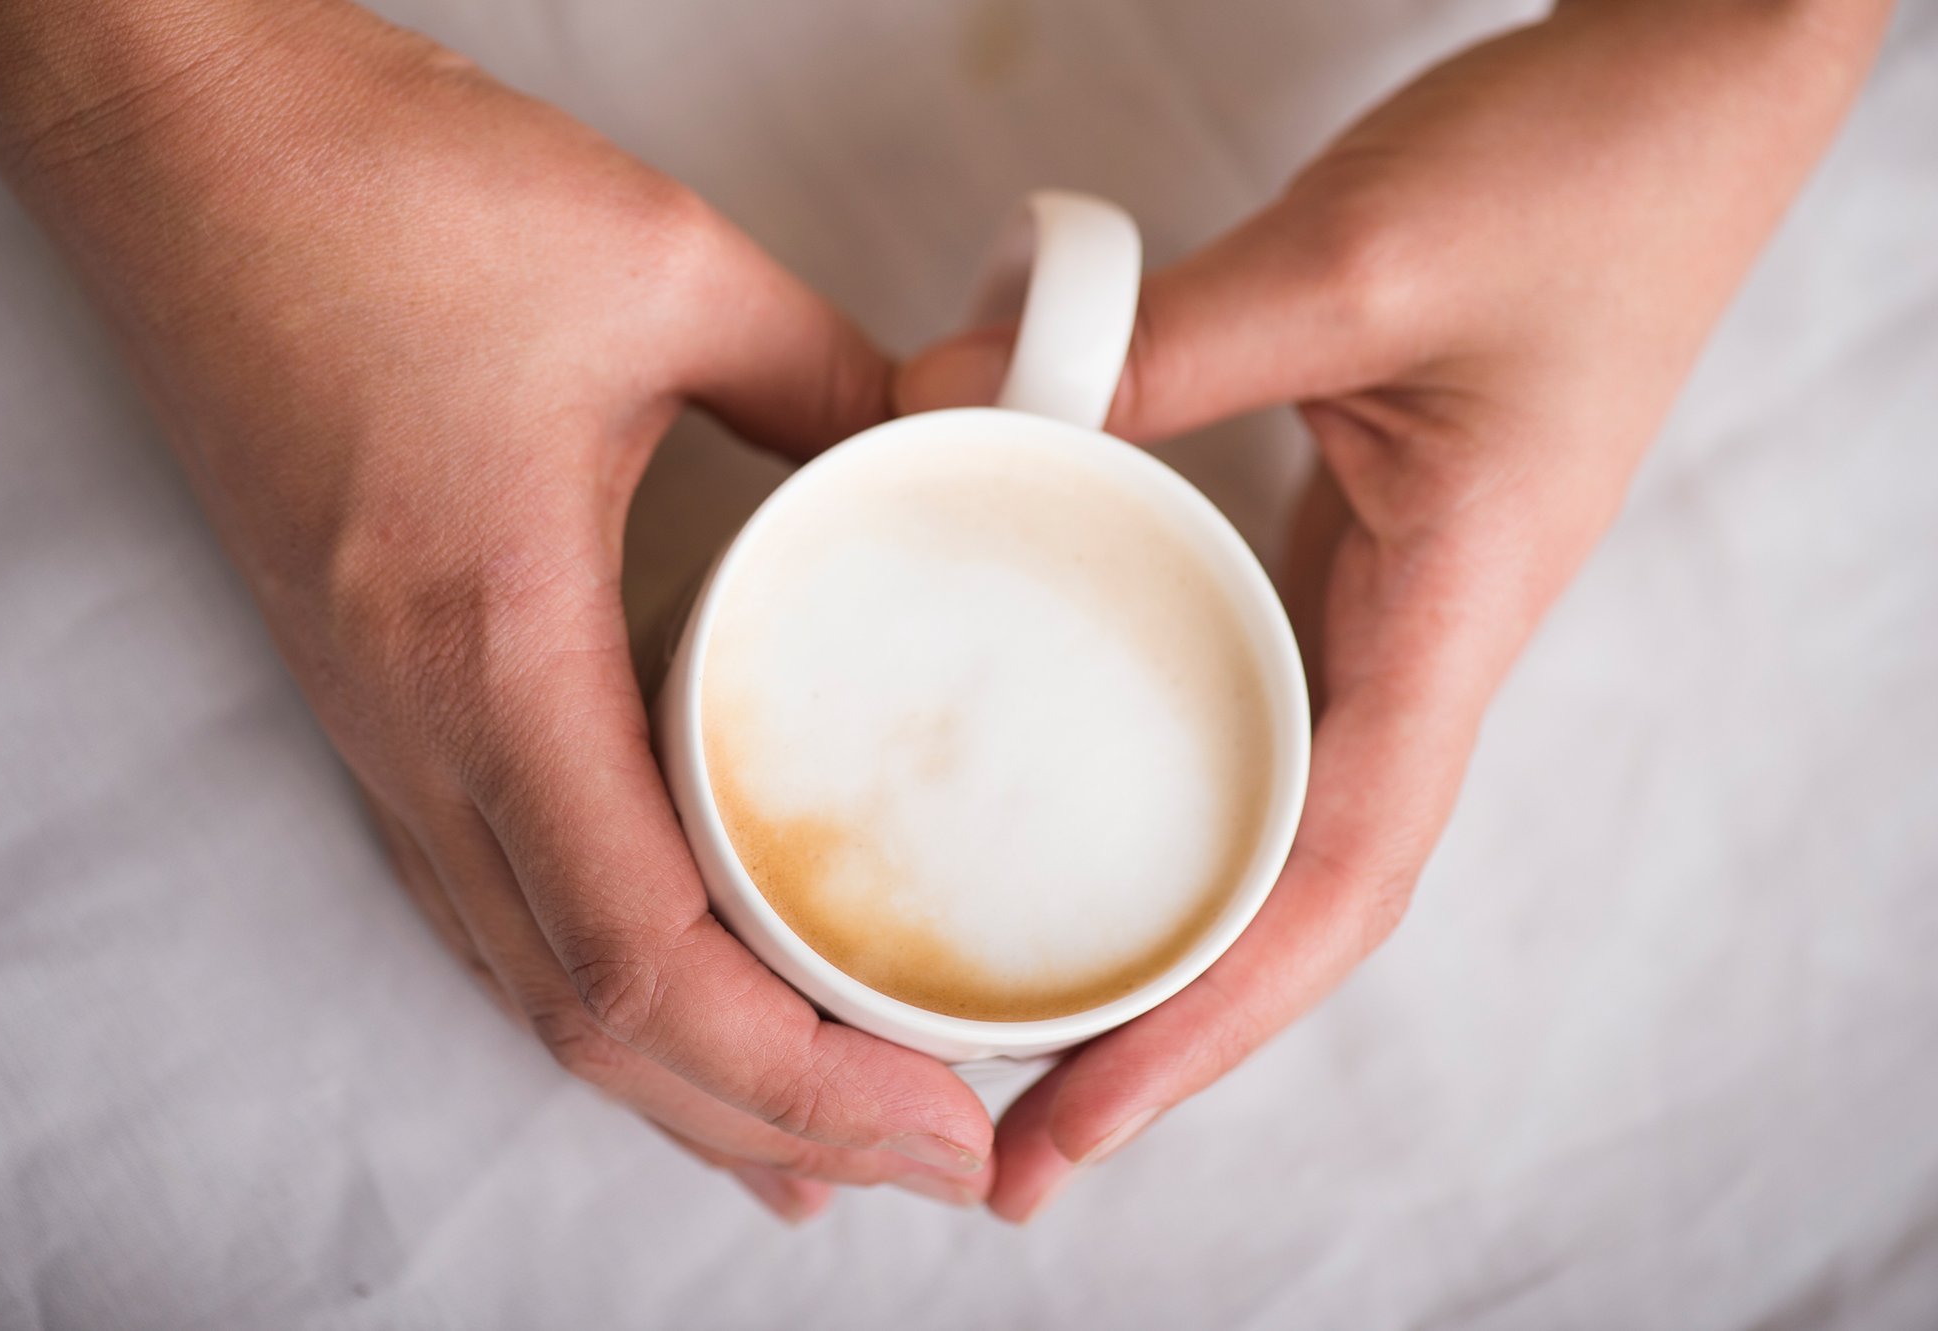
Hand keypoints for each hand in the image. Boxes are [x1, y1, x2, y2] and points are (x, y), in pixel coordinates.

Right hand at [0, 0, 992, 1218]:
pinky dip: (599, 991)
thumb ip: (835, 382)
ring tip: (820, 1150)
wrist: (178, 146)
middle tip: (930, 1165)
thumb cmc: (383, 196)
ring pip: (532, 985)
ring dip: (683, 1088)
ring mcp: (382, 730)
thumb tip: (947, 455)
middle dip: (769, 1125)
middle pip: (593, 1024)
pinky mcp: (375, 694)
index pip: (646, 959)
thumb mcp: (667, 269)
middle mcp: (422, 734)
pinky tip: (672, 1007)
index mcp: (493, 654)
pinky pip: (490, 902)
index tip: (944, 1119)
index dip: (801, 1077)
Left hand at [899, 0, 1887, 1218]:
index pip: (1336, 882)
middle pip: (1301, 902)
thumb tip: (939, 412)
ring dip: (1175, 936)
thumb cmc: (1582, 173)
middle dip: (1173, 1036)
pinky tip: (1091, 814)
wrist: (1696, 90)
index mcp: (1455, 617)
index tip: (1070, 1123)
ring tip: (1032, 1021)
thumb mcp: (1353, 259)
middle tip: (1011, 1134)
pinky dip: (1184, 797)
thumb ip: (1149, 343)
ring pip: (1283, 823)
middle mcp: (1427, 643)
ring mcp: (1394, 600)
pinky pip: (1264, 714)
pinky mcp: (1358, 542)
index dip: (1206, 1024)